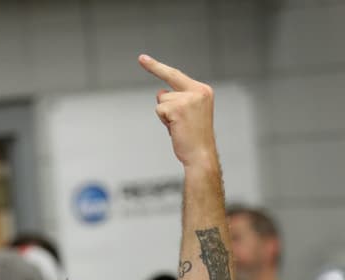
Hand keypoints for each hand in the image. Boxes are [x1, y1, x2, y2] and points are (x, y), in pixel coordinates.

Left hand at [139, 54, 217, 168]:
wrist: (201, 155)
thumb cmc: (194, 138)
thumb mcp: (189, 113)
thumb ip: (176, 100)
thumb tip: (160, 93)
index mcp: (203, 90)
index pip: (177, 75)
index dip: (158, 67)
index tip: (142, 58)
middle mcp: (198, 91)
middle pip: (168, 81)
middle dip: (153, 67)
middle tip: (141, 58)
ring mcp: (188, 99)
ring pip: (162, 100)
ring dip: (165, 115)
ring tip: (179, 127)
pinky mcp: (178, 108)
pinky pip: (160, 110)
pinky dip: (164, 121)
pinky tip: (176, 129)